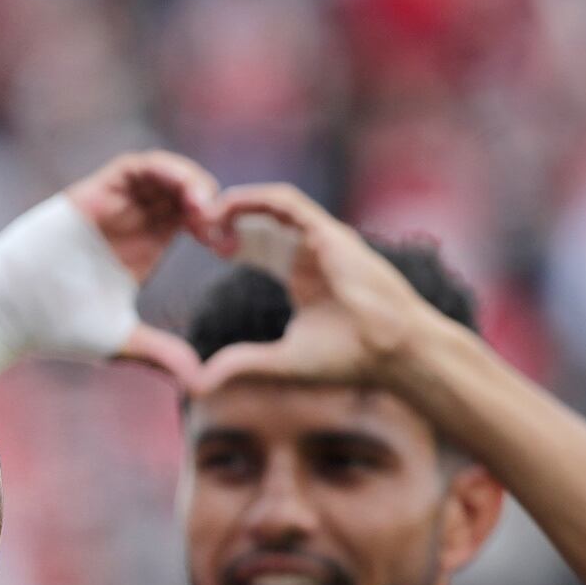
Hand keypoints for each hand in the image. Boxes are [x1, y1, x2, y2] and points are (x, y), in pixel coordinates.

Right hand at [64, 150, 218, 388]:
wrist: (9, 314)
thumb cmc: (55, 328)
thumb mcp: (121, 341)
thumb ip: (160, 353)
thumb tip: (199, 381)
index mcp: (141, 250)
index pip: (189, 220)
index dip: (216, 227)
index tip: (230, 251)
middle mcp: (128, 222)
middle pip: (181, 192)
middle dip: (210, 202)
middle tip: (222, 229)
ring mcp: (110, 205)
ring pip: (162, 174)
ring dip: (191, 181)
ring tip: (207, 208)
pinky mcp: (91, 194)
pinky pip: (135, 167)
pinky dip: (165, 170)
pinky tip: (185, 193)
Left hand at [189, 184, 444, 393]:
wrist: (392, 351)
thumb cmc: (349, 359)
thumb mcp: (281, 362)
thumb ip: (240, 364)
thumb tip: (198, 385)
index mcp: (301, 275)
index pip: (259, 248)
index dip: (229, 243)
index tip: (200, 248)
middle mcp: (309, 252)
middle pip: (260, 222)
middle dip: (225, 220)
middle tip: (192, 227)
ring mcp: (319, 239)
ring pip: (270, 205)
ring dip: (234, 204)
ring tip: (201, 216)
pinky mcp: (327, 232)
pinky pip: (285, 202)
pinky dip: (254, 199)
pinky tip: (225, 207)